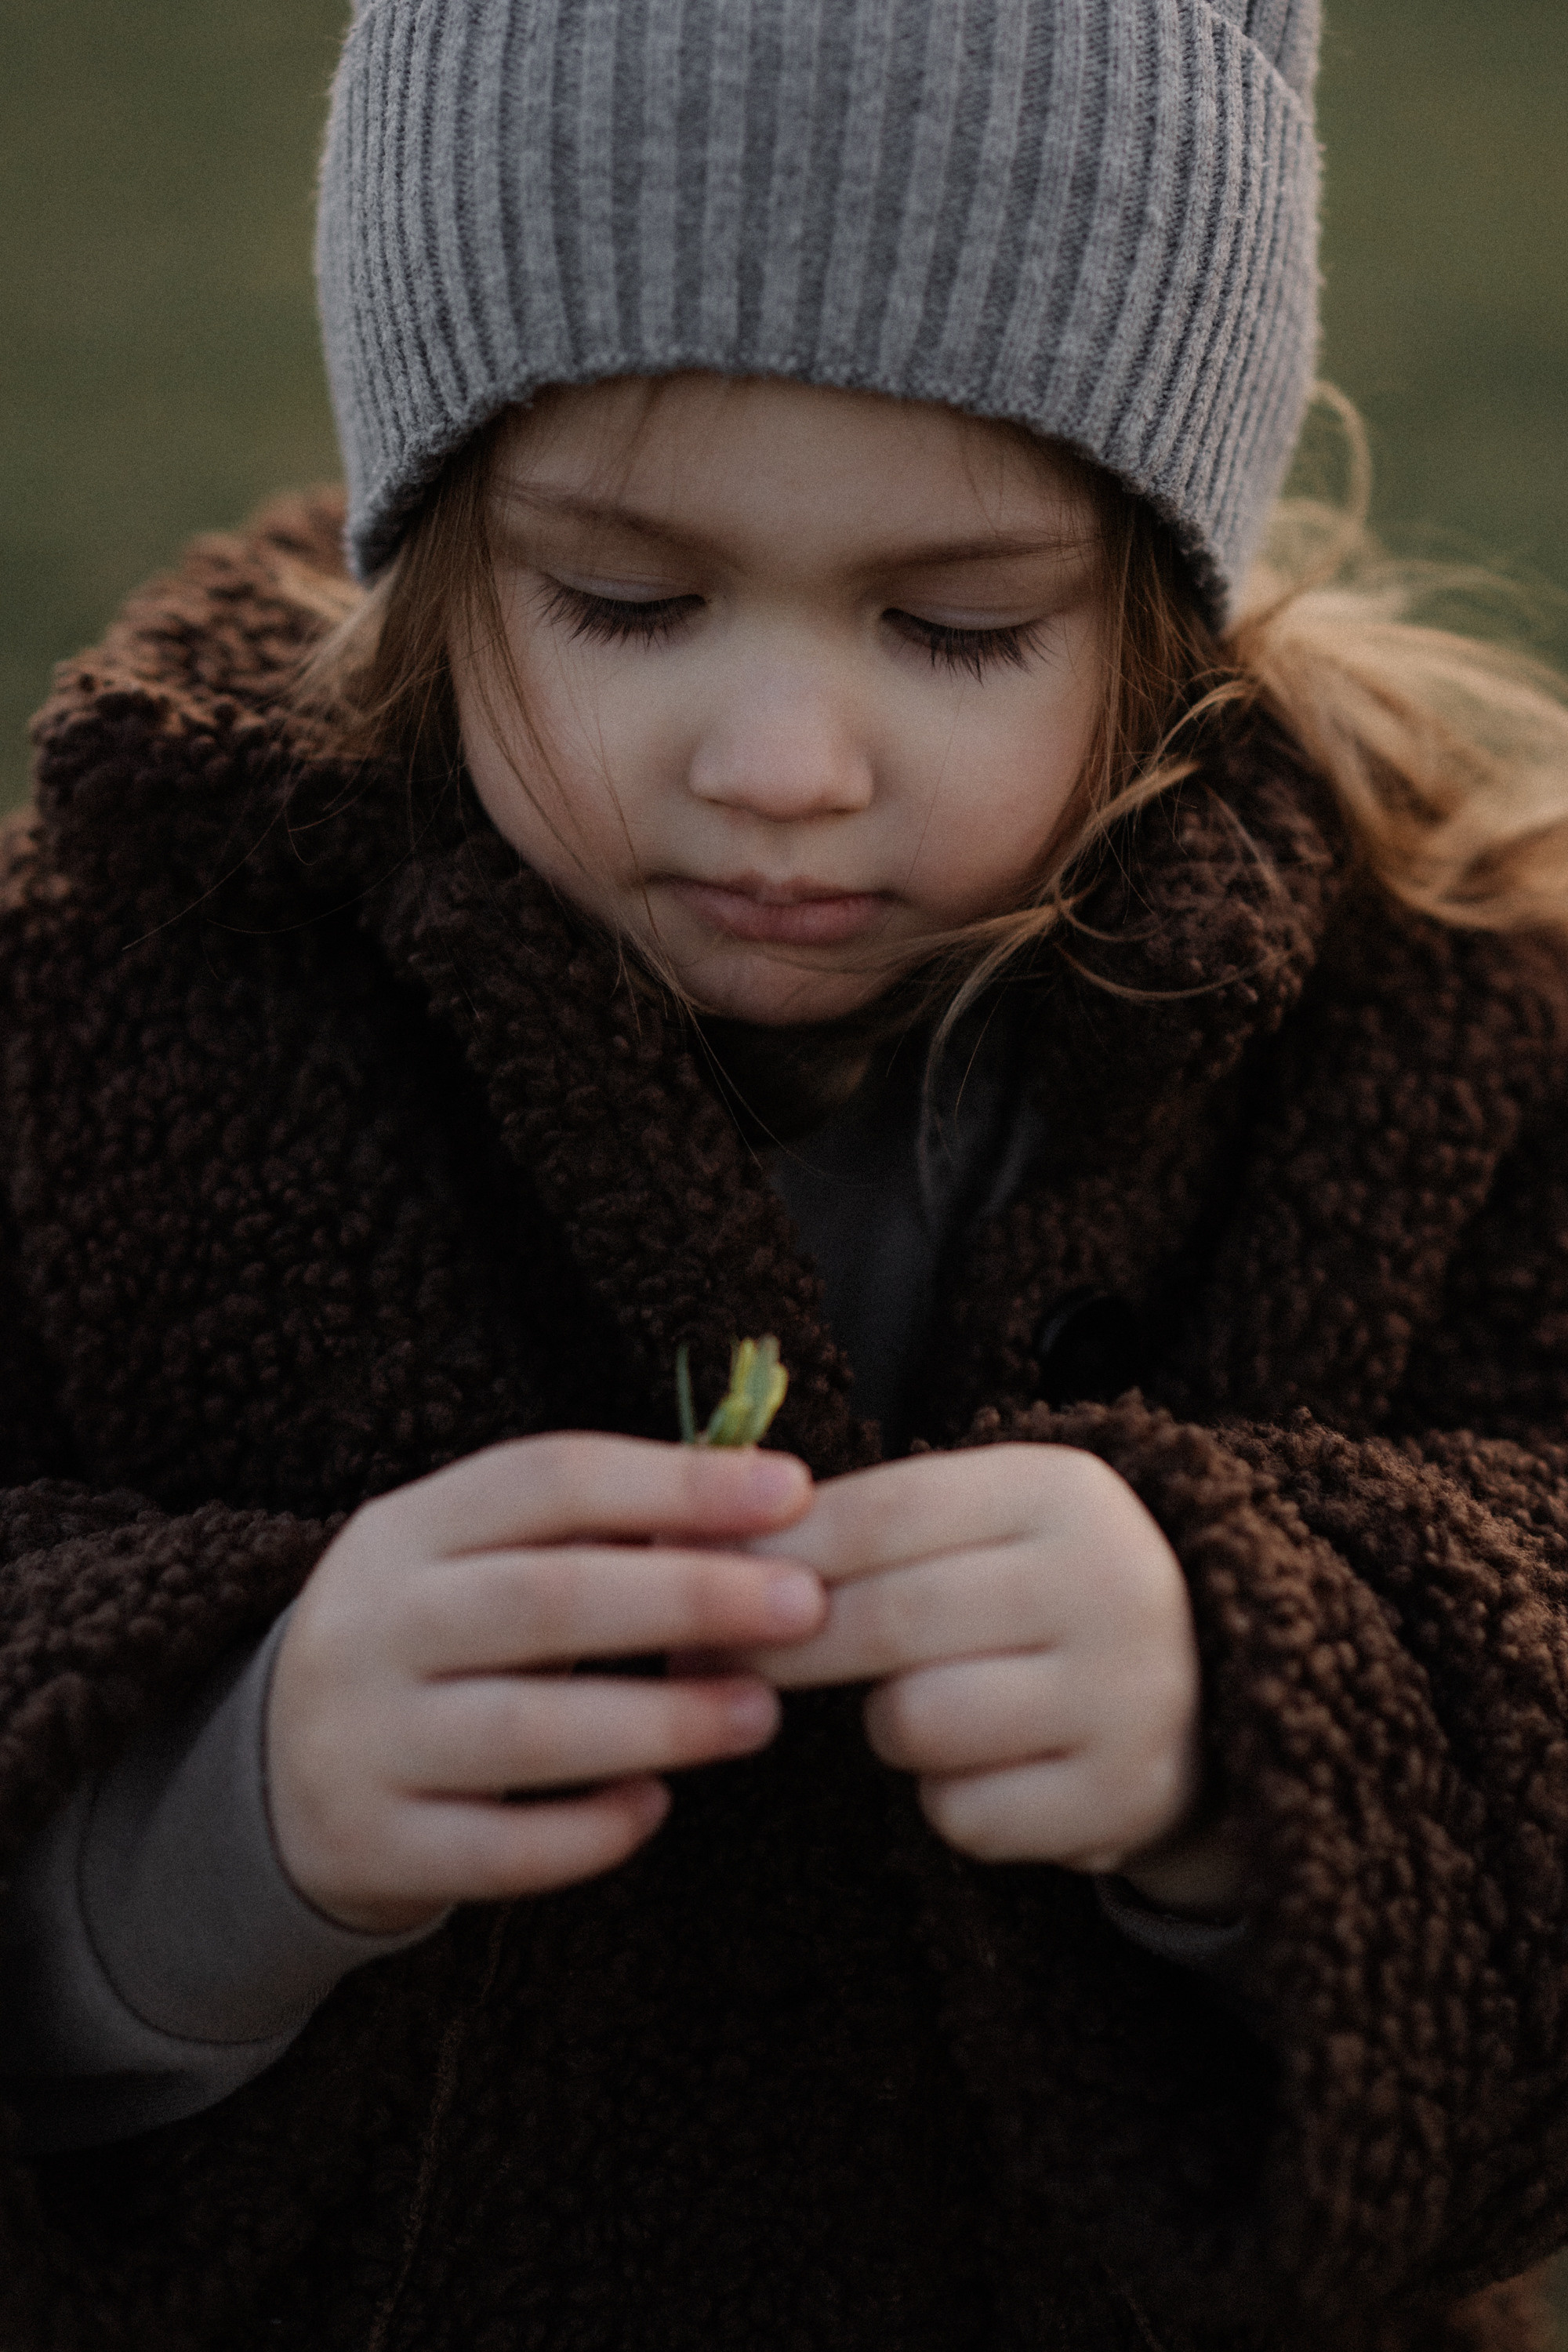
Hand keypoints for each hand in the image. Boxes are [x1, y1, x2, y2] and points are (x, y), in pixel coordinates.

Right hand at [267, 1435, 823, 1932]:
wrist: (270, 1775)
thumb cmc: (434, 1644)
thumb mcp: (471, 1562)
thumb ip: (591, 1532)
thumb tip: (761, 1503)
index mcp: (404, 1529)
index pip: (545, 1478)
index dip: (672, 1481)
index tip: (792, 1490)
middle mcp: (370, 1625)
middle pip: (541, 1597)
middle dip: (685, 1597)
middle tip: (806, 1605)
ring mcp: (361, 1741)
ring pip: (522, 1730)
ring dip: (657, 1721)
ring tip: (761, 1714)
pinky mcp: (371, 1848)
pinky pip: (495, 1849)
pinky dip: (586, 1832)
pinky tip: (655, 1806)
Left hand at [728, 1445, 1241, 1909]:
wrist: (1206, 1681)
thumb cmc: (1037, 1589)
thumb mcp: (977, 1520)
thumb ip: (854, 1521)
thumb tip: (680, 1539)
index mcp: (1061, 1491)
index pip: (883, 1513)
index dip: (771, 1550)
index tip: (681, 1574)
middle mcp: (1110, 1582)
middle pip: (889, 1619)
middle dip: (779, 1645)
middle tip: (707, 1659)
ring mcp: (1128, 1696)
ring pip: (918, 1723)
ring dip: (890, 1724)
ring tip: (923, 1703)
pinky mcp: (1125, 1797)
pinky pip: (963, 1815)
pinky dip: (948, 1798)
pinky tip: (989, 1764)